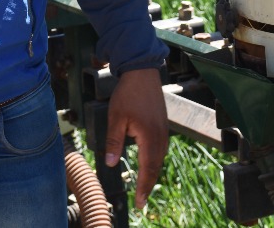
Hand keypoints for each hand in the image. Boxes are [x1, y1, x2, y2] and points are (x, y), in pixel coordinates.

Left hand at [103, 67, 168, 209]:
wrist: (142, 72)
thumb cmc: (128, 94)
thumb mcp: (116, 118)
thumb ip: (113, 142)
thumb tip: (110, 163)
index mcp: (149, 136)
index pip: (147, 168)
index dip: (143, 187)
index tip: (139, 202)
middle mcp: (160, 136)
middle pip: (156, 166)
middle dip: (148, 185)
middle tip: (141, 201)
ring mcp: (164, 130)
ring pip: (159, 158)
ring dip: (152, 173)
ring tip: (144, 187)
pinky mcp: (163, 125)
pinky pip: (160, 148)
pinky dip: (154, 161)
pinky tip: (148, 164)